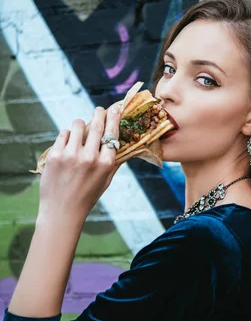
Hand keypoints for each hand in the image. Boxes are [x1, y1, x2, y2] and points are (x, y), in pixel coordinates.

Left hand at [38, 104, 121, 219]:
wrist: (62, 211)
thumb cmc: (87, 196)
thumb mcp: (106, 180)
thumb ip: (114, 161)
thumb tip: (124, 144)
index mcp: (105, 163)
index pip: (112, 133)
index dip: (113, 118)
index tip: (114, 109)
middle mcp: (90, 157)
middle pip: (96, 124)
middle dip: (99, 113)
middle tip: (99, 109)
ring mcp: (71, 155)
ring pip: (77, 125)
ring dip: (80, 124)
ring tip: (80, 130)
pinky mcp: (55, 155)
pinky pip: (63, 134)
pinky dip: (66, 135)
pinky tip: (68, 144)